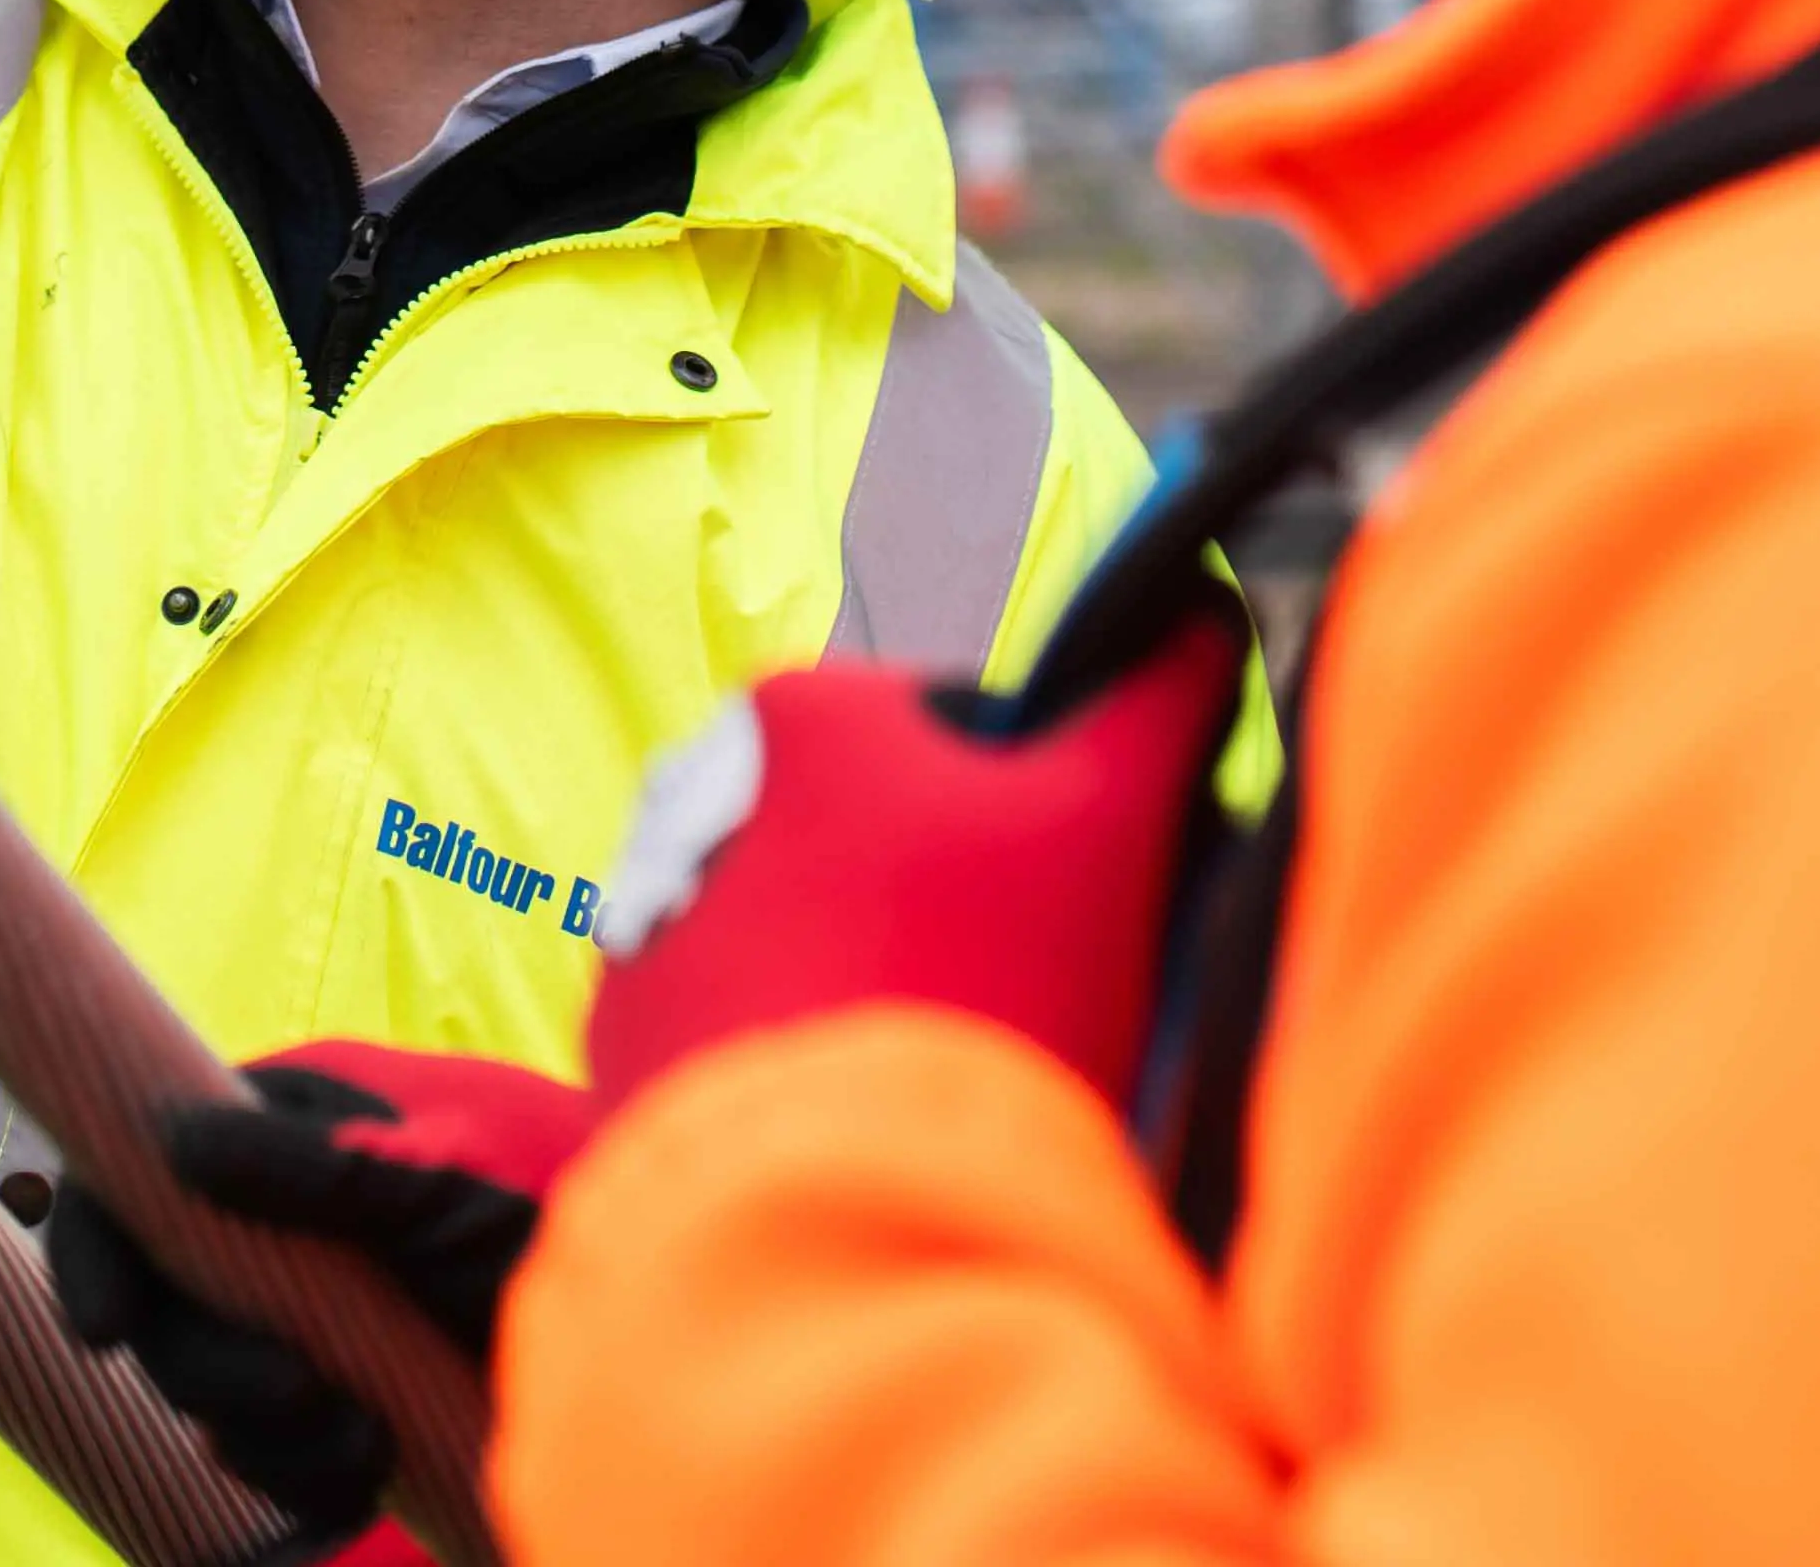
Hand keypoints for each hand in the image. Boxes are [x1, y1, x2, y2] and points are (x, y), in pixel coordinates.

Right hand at [43, 1041, 589, 1560]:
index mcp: (278, 1142)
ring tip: (363, 1444)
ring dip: (266, 1439)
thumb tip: (181, 1144)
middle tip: (298, 1395)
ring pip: (210, 1400)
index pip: (132, 1183)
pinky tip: (363, 1483)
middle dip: (213, 1370)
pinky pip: (272, 1462)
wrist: (650, 1331)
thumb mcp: (445, 1186)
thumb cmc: (552, 1223)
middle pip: (163, 1311)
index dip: (98, 1251)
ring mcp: (304, 1324)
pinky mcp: (340, 1407)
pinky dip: (303, 1483)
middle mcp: (273, 1231)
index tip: (105, 1330)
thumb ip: (322, 1169)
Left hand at [580, 619, 1239, 1119]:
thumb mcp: (1114, 821)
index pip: (961, 737)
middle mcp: (693, 795)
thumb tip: (1198, 610)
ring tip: (934, 1059)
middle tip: (1014, 991)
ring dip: (866, 972)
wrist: (847, 1208)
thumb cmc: (986, 983)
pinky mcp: (621, 1045)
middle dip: (945, 897)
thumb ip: (1162, 696)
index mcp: (802, 713)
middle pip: (874, 835)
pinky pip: (735, 1028)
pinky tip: (856, 1108)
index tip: (1069, 904)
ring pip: (803, 927)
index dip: (1043, 818)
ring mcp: (645, 926)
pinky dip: (797, 1057)